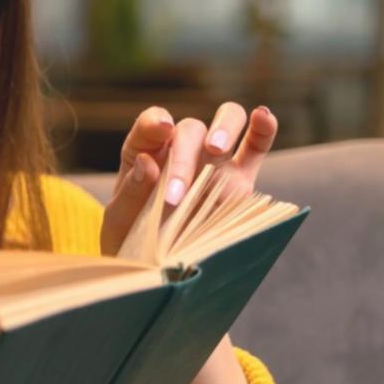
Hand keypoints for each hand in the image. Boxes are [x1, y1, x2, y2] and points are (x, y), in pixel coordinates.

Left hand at [100, 103, 277, 257]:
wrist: (155, 266)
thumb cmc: (130, 236)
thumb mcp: (119, 219)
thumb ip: (132, 191)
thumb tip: (148, 162)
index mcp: (144, 152)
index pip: (150, 125)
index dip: (155, 122)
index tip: (161, 128)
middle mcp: (180, 149)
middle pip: (190, 129)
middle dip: (184, 158)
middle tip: (176, 194)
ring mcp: (213, 160)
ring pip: (227, 121)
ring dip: (224, 128)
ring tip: (216, 148)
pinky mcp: (240, 178)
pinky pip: (256, 147)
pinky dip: (263, 129)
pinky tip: (264, 117)